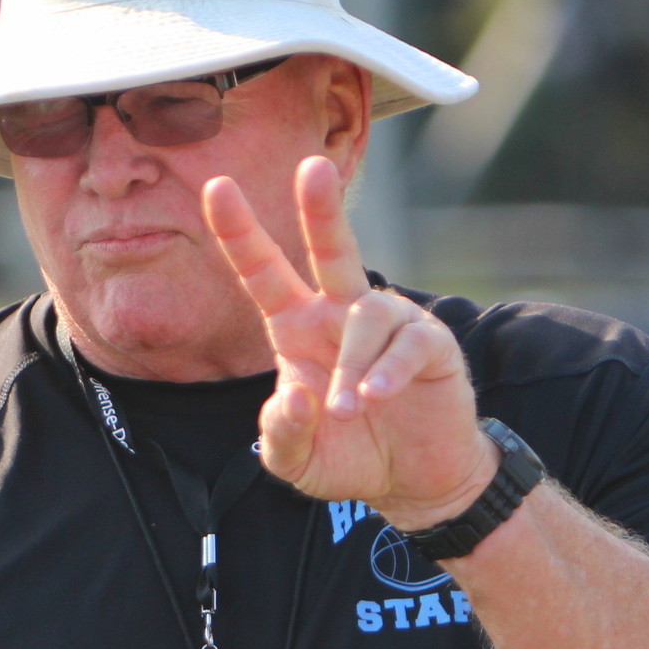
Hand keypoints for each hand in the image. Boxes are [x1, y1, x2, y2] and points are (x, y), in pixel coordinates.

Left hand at [203, 157, 496, 530]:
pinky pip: (408, 342)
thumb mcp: (296, 461)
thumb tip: (295, 396)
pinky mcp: (431, 344)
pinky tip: (376, 396)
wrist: (414, 480)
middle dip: (321, 209)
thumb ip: (282, 435)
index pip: (263, 274)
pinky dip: (388, 369)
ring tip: (349, 410)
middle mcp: (340, 314)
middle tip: (312, 167)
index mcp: (298, 329)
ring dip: (352, 366)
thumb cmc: (349, 457)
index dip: (239, 234)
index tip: (217, 187)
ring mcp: (389, 323)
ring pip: (366, 317)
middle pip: (330, 250)